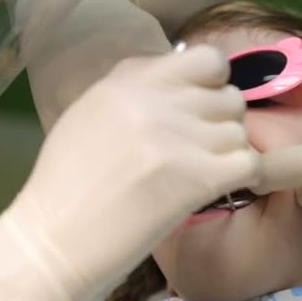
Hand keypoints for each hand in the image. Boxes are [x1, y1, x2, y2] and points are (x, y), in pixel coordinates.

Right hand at [0, 45, 257, 300]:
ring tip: (199, 176)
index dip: (212, 85)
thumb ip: (136, 88)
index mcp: (129, 80)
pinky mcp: (196, 177)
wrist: (52, 240)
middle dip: (220, 125)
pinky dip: (241, 179)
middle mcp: (157, 100)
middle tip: (200, 152)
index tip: (200, 109)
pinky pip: (249, 163)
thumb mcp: (91, 114)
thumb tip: (180, 74)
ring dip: (227, 155)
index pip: (208, 60)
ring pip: (240, 132)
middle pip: (229, 97)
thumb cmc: (64, 185)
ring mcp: (179, 137)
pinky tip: (217, 190)